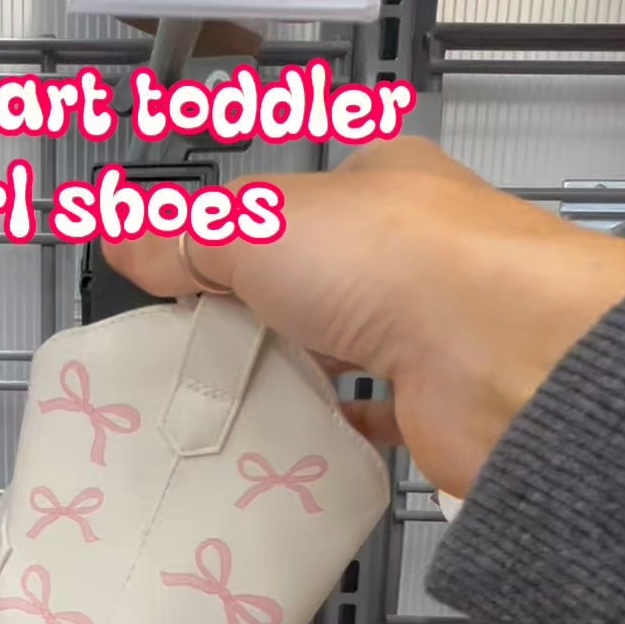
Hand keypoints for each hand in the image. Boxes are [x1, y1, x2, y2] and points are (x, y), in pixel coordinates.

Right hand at [103, 139, 624, 496]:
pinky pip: (366, 418)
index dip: (228, 235)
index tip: (172, 274)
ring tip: (217, 400)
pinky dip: (325, 429)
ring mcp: (426, 328)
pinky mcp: (433, 403)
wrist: (500, 355)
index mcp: (376, 182)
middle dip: (250, 312)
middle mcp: (409, 251)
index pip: (288, 202)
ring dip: (285, 372)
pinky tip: (284, 440)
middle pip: (308, 282)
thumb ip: (186, 233)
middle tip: (184, 348)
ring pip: (337, 350)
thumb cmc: (397, 258)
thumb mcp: (258, 224)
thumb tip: (124, 239)